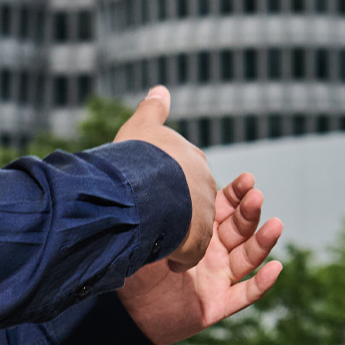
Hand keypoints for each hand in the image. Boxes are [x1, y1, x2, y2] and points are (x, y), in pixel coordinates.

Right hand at [114, 85, 215, 271]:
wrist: (143, 185)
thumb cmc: (140, 155)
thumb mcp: (142, 125)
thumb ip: (153, 109)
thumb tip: (161, 88)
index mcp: (192, 160)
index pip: (186, 173)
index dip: (169, 182)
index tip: (151, 188)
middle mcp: (204, 186)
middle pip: (191, 202)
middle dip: (175, 210)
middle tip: (150, 214)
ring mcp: (204, 214)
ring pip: (190, 228)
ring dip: (175, 234)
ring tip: (153, 235)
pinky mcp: (198, 241)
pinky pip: (188, 254)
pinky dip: (176, 256)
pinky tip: (158, 256)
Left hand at [116, 172, 282, 344]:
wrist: (123, 312)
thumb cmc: (132, 267)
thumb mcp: (146, 236)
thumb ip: (160, 213)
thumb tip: (162, 179)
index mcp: (199, 231)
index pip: (224, 207)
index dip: (238, 193)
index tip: (247, 179)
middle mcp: (214, 251)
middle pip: (239, 228)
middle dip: (249, 211)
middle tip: (255, 196)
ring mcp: (218, 278)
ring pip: (247, 257)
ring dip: (263, 241)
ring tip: (276, 225)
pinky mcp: (217, 305)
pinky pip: (244, 294)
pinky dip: (262, 283)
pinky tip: (276, 268)